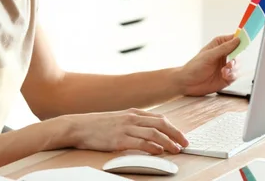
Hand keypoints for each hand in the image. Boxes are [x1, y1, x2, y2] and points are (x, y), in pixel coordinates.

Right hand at [65, 108, 188, 154]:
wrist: (79, 127)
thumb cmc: (98, 125)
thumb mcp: (119, 119)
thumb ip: (134, 123)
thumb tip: (150, 131)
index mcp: (133, 113)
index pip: (159, 118)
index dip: (173, 128)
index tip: (181, 136)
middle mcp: (131, 118)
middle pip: (161, 124)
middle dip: (176, 134)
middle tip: (185, 143)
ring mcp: (125, 128)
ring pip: (154, 133)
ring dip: (168, 142)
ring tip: (176, 149)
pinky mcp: (119, 139)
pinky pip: (140, 142)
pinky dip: (152, 147)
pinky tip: (159, 151)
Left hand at [178, 34, 240, 96]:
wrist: (188, 83)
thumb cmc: (194, 67)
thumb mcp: (209, 55)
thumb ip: (224, 48)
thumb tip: (237, 40)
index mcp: (219, 45)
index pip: (234, 39)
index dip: (241, 38)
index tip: (247, 39)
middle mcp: (224, 54)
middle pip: (239, 53)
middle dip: (236, 58)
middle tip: (230, 62)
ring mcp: (226, 66)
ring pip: (239, 64)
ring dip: (233, 68)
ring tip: (224, 71)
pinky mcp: (228, 77)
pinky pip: (236, 74)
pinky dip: (232, 75)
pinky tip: (224, 76)